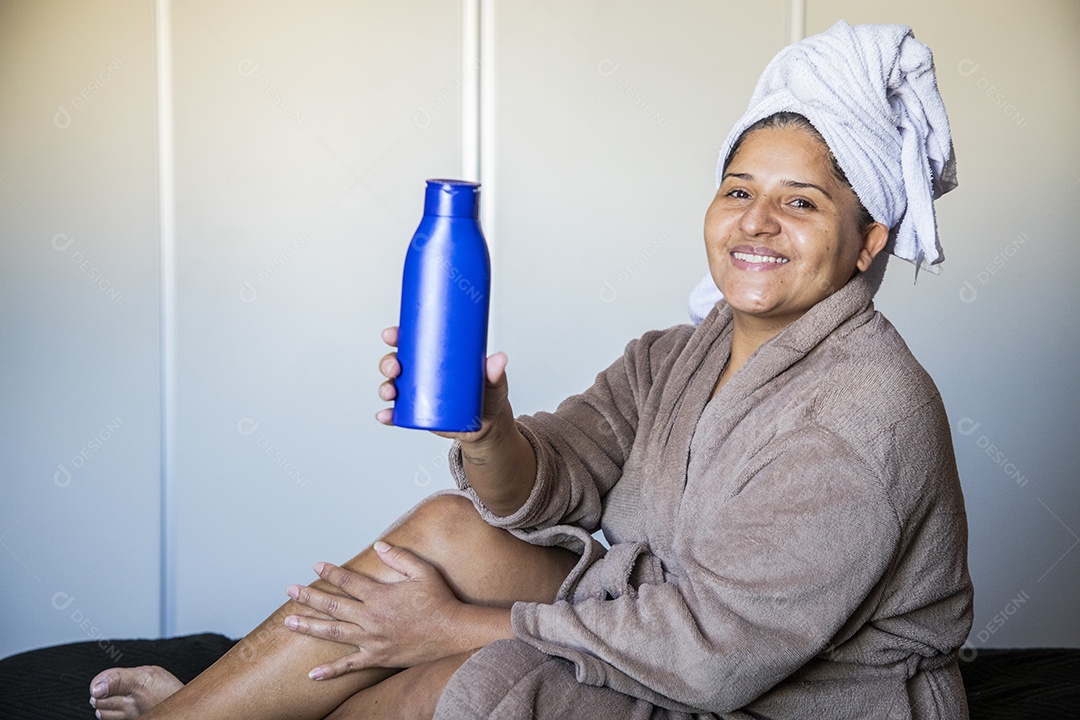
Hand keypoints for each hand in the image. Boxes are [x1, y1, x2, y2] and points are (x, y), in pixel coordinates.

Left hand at [283, 542, 472, 679]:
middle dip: (309, 597)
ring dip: (309, 626)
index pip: (348, 581)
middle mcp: (371, 617)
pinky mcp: (377, 657)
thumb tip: (378, 545)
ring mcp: (372, 639)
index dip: (331, 572)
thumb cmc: (440, 600)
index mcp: (379, 595)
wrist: (453, 632)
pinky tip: (312, 674)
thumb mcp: (423, 571)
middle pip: (333, 605)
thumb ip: (399, 557)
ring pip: (334, 632)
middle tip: (290, 591)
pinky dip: (330, 671)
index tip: (316, 566)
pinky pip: (349, 665)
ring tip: (289, 622)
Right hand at [375, 326, 512, 443]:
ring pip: (393, 387)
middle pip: (396, 363)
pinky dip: (388, 415)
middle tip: (396, 366)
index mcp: (434, 357)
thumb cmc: (487, 395)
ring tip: (391, 392)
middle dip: (388, 362)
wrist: (488, 424)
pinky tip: (384, 416)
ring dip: (386, 387)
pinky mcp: (418, 414)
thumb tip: (499, 359)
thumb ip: (494, 371)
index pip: (411, 342)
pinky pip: (398, 414)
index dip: (397, 336)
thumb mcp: (492, 381)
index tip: (392, 334)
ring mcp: (417, 394)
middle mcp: (421, 373)